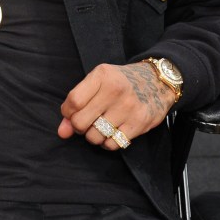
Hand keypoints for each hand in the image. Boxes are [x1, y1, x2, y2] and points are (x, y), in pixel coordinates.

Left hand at [57, 62, 176, 150]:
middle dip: (78, 127)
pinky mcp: (139, 123)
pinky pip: (112, 144)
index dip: (67, 112)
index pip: (73, 101)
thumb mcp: (97, 83)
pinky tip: (111, 132)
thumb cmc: (120, 82)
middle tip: (87, 121)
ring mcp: (129, 107)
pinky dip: (107, 143)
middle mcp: (115, 90)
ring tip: (100, 126)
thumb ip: (76, 104)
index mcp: (102, 76)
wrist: (156, 82)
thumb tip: (62, 132)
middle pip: (80, 122)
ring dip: (93, 136)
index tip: (72, 113)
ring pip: (95, 136)